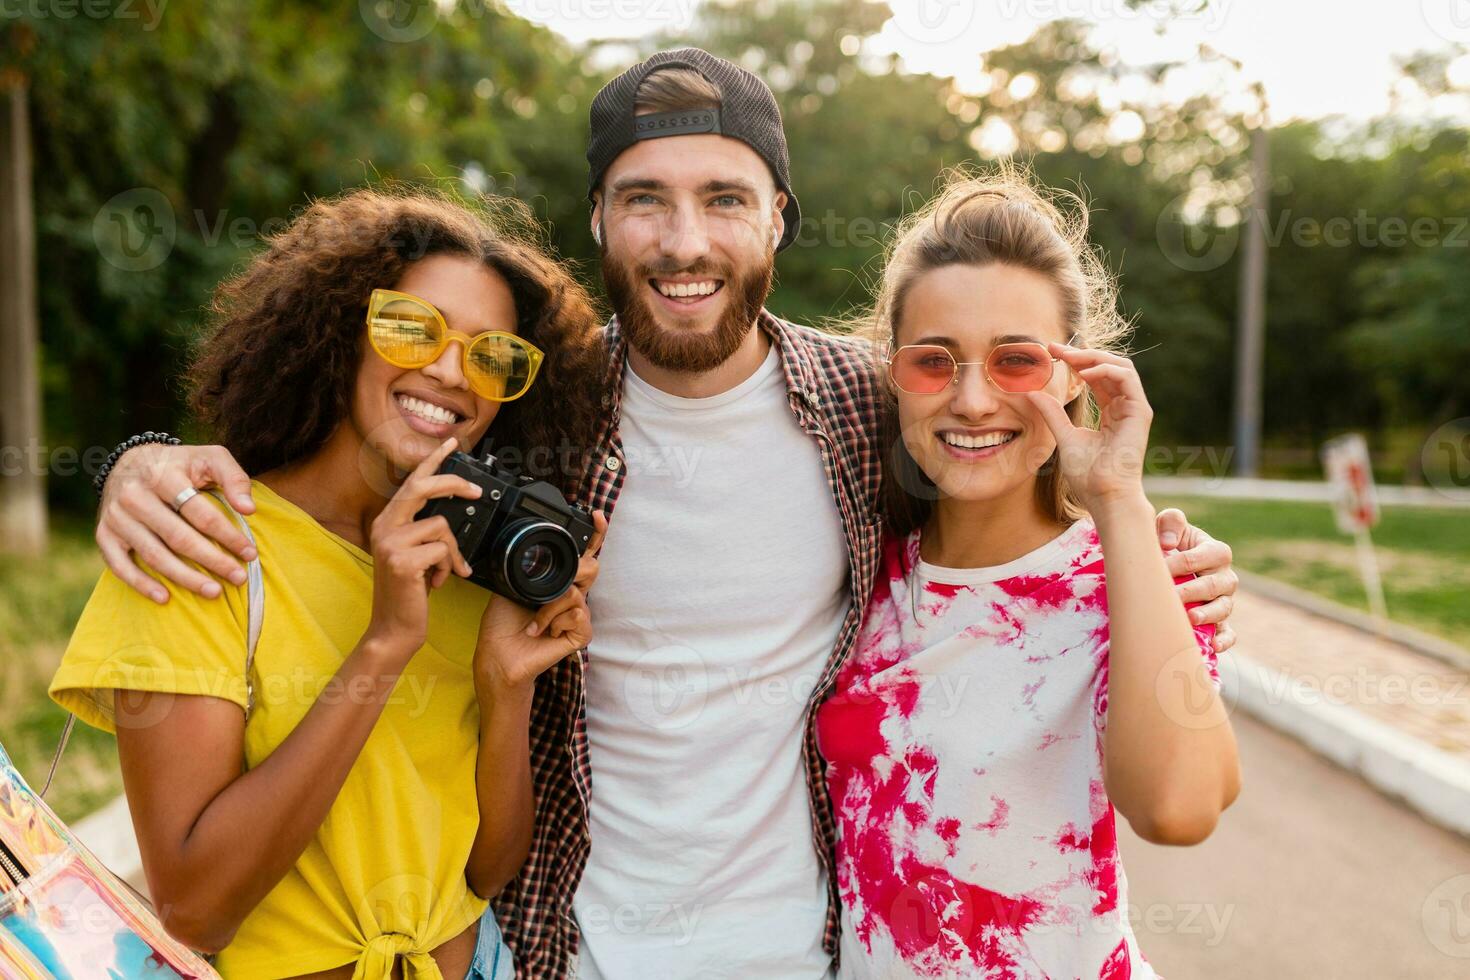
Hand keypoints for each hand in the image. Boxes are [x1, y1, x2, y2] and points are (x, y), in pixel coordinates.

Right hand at [97, 443, 257, 603]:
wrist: (130, 463)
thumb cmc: (180, 464)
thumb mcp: (209, 458)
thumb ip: (234, 478)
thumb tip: (249, 509)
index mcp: (163, 475)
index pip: (200, 512)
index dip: (228, 535)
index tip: (250, 553)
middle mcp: (135, 496)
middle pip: (178, 537)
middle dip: (212, 560)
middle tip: (238, 578)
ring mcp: (116, 517)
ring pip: (154, 555)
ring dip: (185, 578)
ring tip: (214, 592)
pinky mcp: (105, 534)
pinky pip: (120, 565)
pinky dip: (141, 584)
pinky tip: (165, 598)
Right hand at [364, 438, 480, 663]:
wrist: (393, 629)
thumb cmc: (408, 593)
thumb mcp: (415, 555)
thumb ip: (425, 532)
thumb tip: (454, 512)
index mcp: (387, 522)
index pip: (411, 481)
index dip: (433, 460)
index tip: (453, 443)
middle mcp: (383, 527)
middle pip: (423, 488)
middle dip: (453, 483)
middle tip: (475, 490)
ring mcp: (390, 543)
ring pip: (441, 526)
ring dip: (452, 552)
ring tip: (443, 571)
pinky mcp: (402, 561)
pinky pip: (442, 550)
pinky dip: (448, 567)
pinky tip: (436, 583)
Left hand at [473, 509, 605, 693]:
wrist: (498, 652)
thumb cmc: (502, 622)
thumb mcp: (511, 584)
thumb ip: (529, 566)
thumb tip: (539, 551)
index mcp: (558, 581)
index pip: (583, 555)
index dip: (595, 535)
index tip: (597, 517)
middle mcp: (572, 596)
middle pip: (591, 568)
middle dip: (574, 572)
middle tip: (557, 584)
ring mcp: (578, 615)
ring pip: (576, 594)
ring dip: (548, 608)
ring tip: (533, 621)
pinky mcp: (580, 634)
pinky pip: (578, 616)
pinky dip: (554, 622)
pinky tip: (543, 632)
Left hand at [1025, 344, 1151, 510]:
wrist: (1104, 495)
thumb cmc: (1088, 474)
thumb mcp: (1064, 435)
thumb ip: (1052, 413)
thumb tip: (1031, 392)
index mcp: (1111, 411)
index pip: (1095, 376)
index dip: (1075, 362)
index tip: (1050, 353)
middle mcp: (1125, 406)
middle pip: (1108, 366)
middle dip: (1082, 354)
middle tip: (1056, 349)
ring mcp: (1135, 408)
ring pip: (1121, 367)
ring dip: (1094, 357)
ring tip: (1069, 358)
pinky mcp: (1140, 412)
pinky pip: (1127, 379)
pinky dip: (1105, 370)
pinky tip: (1084, 373)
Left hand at [1156, 509, 1237, 654]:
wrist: (1169, 564)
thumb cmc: (1168, 542)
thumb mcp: (1169, 525)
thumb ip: (1171, 522)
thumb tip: (1167, 543)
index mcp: (1216, 551)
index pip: (1200, 558)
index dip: (1178, 564)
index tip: (1156, 570)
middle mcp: (1225, 577)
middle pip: (1213, 585)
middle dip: (1192, 591)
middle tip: (1170, 596)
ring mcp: (1224, 600)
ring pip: (1223, 609)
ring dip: (1208, 614)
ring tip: (1191, 618)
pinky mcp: (1221, 621)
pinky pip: (1229, 632)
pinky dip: (1224, 640)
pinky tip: (1213, 646)